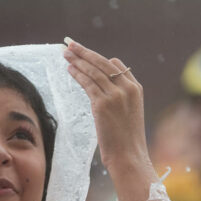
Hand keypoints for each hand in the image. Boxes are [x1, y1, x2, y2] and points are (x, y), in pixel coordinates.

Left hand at [62, 38, 148, 170]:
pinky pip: (87, 83)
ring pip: (93, 71)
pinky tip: (69, 69)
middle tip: (70, 44)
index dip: (97, 58)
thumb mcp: (129, 112)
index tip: (84, 53)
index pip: (115, 65)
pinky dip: (77, 74)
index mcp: (135, 88)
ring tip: (65, 53)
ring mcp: (115, 95)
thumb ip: (120, 95)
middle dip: (84, 52)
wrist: (128, 155)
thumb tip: (103, 83)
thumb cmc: (126, 138)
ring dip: (78, 60)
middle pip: (102, 63)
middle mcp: (127, 88)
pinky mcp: (102, 104)